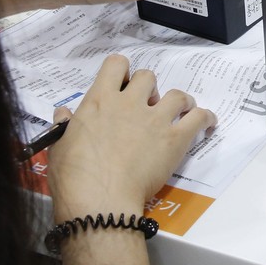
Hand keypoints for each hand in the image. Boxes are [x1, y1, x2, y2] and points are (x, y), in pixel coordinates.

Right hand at [47, 54, 214, 214]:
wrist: (99, 199)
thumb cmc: (73, 176)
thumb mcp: (59, 145)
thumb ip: (65, 125)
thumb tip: (63, 113)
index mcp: (99, 100)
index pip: (116, 64)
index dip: (122, 72)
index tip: (123, 86)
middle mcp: (129, 103)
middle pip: (148, 77)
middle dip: (149, 89)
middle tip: (148, 107)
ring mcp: (154, 119)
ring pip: (178, 95)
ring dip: (181, 101)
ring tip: (181, 112)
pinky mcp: (175, 139)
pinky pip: (199, 118)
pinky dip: (205, 118)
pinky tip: (206, 123)